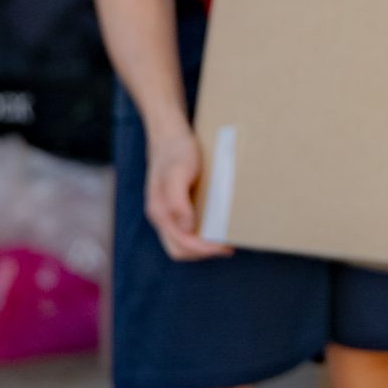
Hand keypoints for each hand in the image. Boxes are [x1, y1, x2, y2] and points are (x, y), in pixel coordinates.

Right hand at [143, 124, 232, 261]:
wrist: (168, 135)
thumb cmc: (176, 152)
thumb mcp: (178, 173)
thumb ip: (179, 203)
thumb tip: (187, 229)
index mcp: (160, 212)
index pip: (181, 244)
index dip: (204, 249)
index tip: (224, 247)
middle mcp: (161, 216)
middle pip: (179, 249)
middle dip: (202, 252)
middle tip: (226, 247)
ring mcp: (166, 212)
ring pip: (180, 241)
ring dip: (200, 245)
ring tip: (222, 240)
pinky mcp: (173, 205)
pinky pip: (183, 228)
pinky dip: (199, 234)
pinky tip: (213, 226)